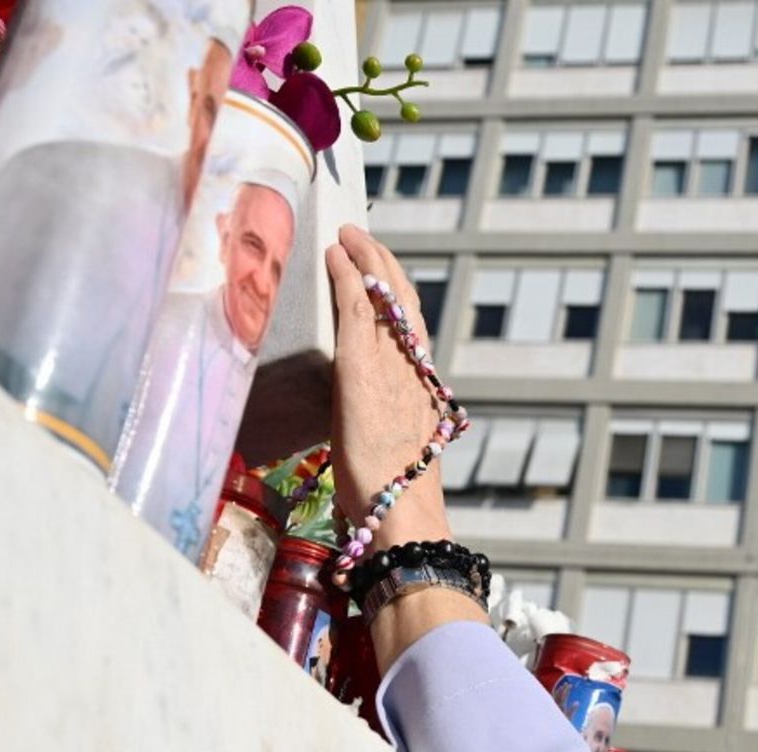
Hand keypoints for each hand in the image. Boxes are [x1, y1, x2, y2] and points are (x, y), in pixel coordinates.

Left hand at [326, 225, 449, 550]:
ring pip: (382, 296)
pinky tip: (335, 255)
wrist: (401, 511)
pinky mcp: (361, 368)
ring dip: (365, 259)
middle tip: (363, 237)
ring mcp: (389, 365)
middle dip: (384, 265)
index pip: (412, 327)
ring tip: (348, 234)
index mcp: (421, 389)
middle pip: (403, 301)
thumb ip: (389, 426)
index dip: (398, 294)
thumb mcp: (396, 452)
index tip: (384, 271)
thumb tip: (373, 425)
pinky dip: (347, 276)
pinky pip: (356, 309)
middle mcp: (411, 369)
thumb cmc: (394, 497)